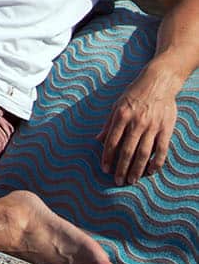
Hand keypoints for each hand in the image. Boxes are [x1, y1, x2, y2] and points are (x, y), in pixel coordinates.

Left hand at [99, 70, 178, 185]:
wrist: (158, 82)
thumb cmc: (135, 93)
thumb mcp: (117, 104)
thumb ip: (108, 123)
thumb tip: (97, 139)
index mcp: (121, 116)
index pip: (112, 141)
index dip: (107, 157)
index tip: (105, 169)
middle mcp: (136, 122)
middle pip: (127, 151)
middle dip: (121, 168)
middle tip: (117, 181)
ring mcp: (152, 127)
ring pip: (143, 153)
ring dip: (136, 169)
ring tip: (132, 180)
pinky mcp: (166, 129)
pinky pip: (161, 150)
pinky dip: (156, 163)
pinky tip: (150, 172)